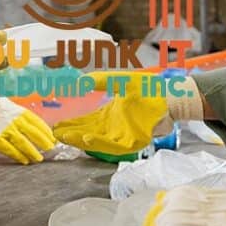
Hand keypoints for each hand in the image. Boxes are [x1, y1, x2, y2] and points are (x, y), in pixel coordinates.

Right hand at [0, 95, 56, 163]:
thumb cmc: (3, 111)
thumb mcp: (18, 111)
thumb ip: (28, 121)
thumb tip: (43, 132)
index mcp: (22, 113)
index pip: (38, 123)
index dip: (47, 132)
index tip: (54, 139)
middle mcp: (16, 121)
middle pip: (33, 133)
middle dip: (43, 142)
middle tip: (50, 149)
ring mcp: (6, 130)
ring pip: (23, 143)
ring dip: (32, 152)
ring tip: (38, 158)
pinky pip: (9, 149)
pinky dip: (18, 156)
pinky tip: (24, 160)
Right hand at [52, 71, 201, 154]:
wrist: (170, 96)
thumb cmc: (147, 89)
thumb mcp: (118, 81)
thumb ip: (100, 80)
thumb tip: (79, 82)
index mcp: (107, 116)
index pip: (84, 122)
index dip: (70, 124)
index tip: (56, 124)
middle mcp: (112, 128)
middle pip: (86, 134)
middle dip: (70, 135)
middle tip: (55, 134)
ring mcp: (122, 136)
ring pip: (97, 142)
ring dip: (80, 140)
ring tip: (66, 136)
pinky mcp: (133, 141)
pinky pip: (113, 145)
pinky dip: (99, 142)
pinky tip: (87, 137)